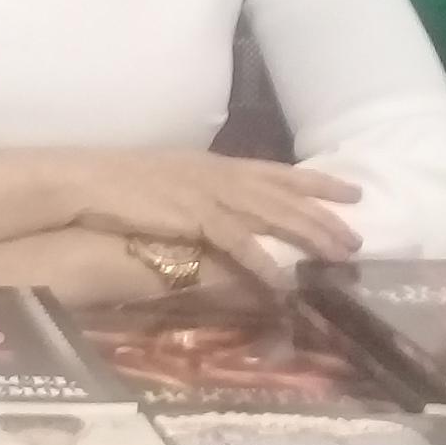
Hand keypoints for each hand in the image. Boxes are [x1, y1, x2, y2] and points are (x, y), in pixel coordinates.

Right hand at [75, 152, 362, 286]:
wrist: (85, 181)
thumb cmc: (119, 184)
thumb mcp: (172, 182)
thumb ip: (201, 194)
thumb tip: (222, 214)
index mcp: (215, 164)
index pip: (277, 171)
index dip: (315, 183)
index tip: (350, 190)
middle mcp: (219, 174)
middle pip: (284, 194)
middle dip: (324, 214)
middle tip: (359, 233)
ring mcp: (209, 193)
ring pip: (272, 214)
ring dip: (308, 235)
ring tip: (340, 255)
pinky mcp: (194, 215)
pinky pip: (238, 241)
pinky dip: (263, 261)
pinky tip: (284, 280)